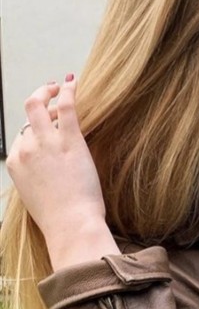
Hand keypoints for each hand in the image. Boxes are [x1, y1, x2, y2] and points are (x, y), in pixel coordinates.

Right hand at [7, 75, 118, 268]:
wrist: (71, 225)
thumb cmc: (59, 217)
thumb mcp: (36, 196)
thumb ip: (36, 177)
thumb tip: (47, 169)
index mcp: (15, 164)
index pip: (21, 136)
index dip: (35, 129)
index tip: (47, 126)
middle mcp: (26, 149)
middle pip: (27, 116)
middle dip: (37, 102)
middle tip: (48, 94)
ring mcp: (46, 143)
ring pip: (38, 105)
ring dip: (47, 92)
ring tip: (60, 88)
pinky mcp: (69, 141)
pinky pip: (66, 107)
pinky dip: (68, 92)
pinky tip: (72, 83)